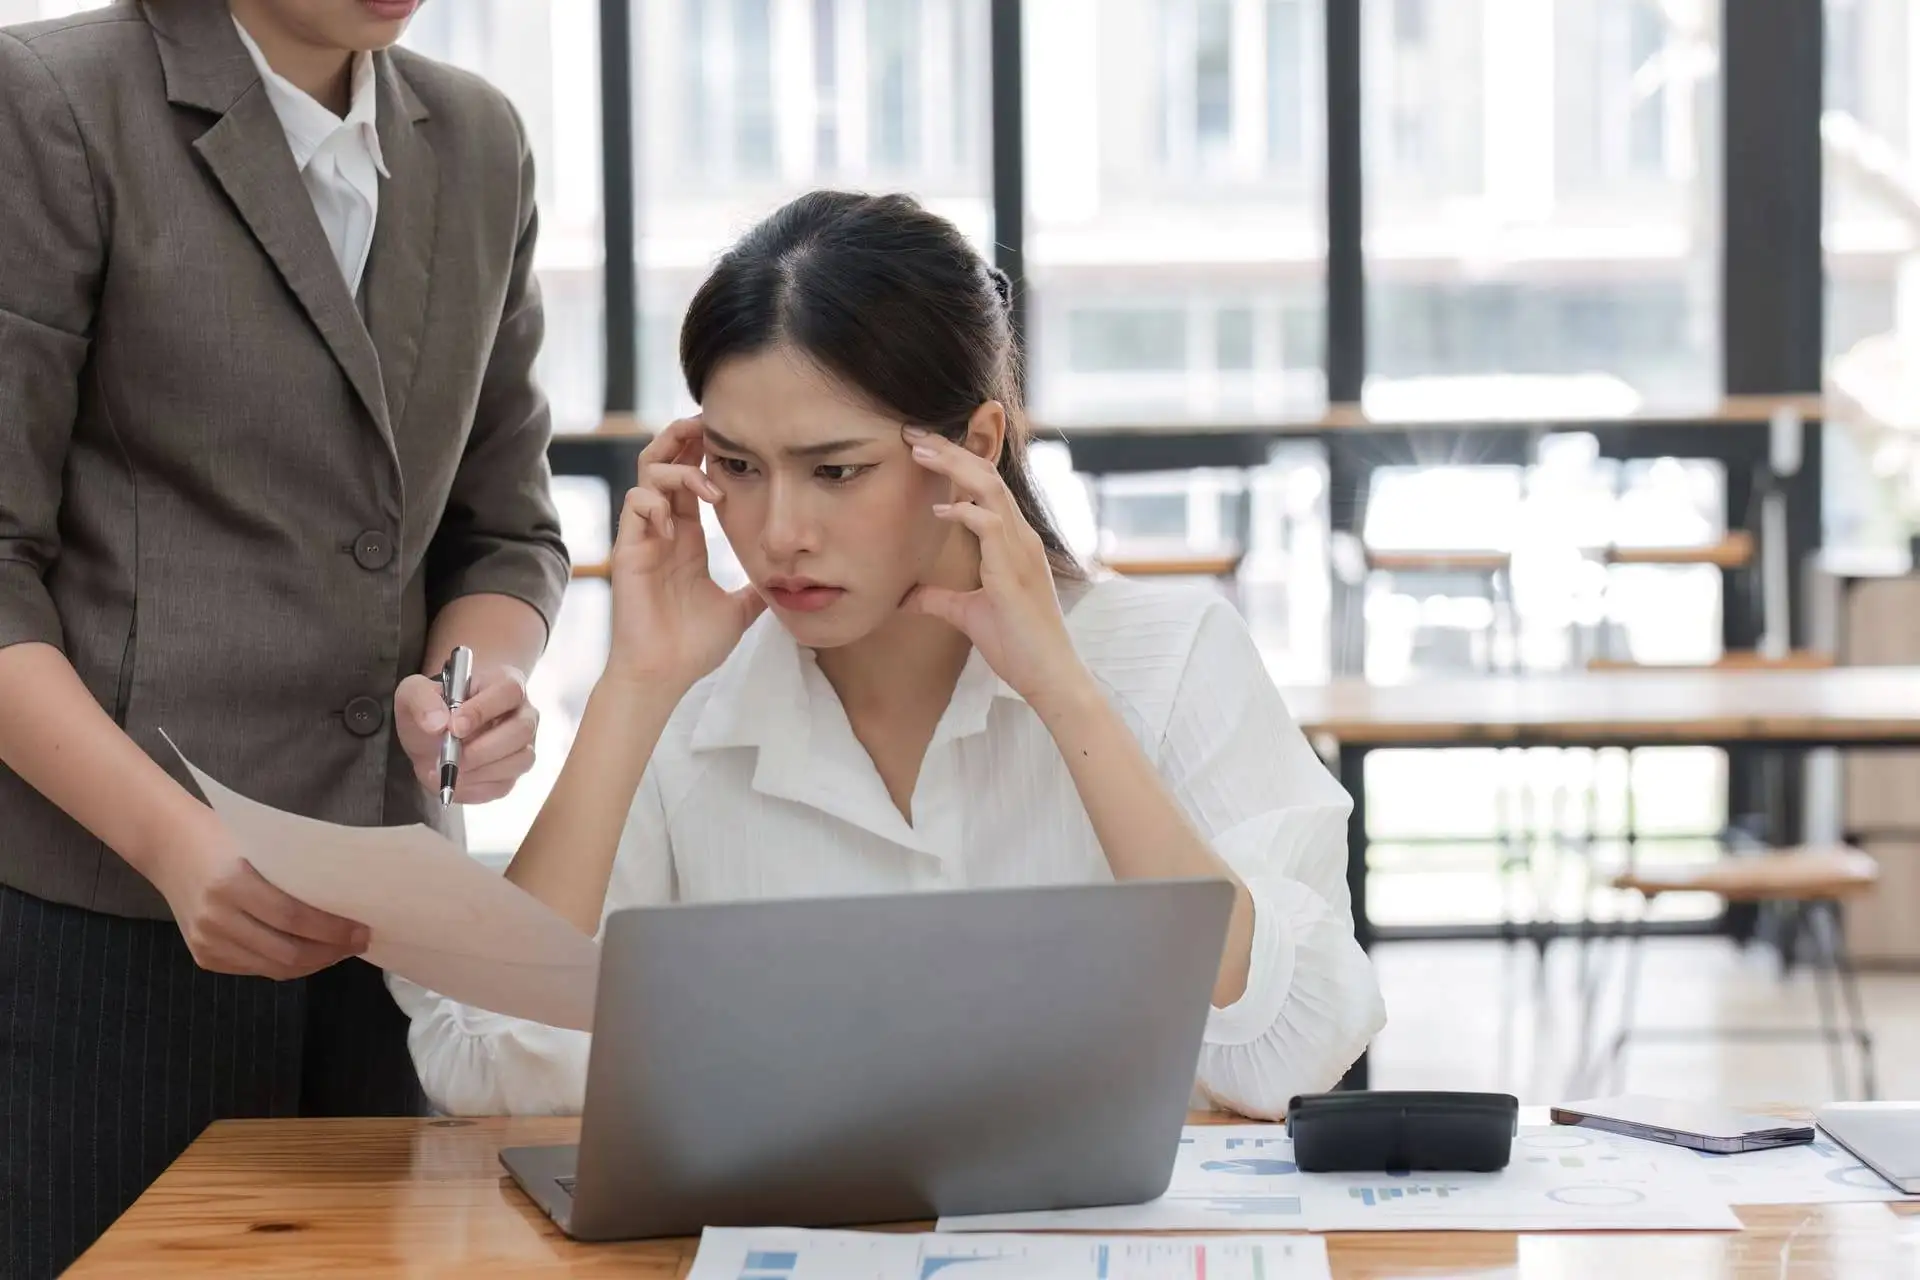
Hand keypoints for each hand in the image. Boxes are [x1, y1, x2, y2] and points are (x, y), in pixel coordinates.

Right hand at [147, 809, 368, 979]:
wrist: (168, 846)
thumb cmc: (225, 837)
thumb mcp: (261, 847)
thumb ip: (294, 875)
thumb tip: (349, 899)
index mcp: (232, 883)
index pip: (294, 917)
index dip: (333, 930)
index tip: (363, 930)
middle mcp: (216, 918)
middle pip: (287, 951)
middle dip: (330, 952)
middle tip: (358, 943)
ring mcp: (206, 941)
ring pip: (274, 968)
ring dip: (313, 964)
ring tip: (339, 951)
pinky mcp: (203, 956)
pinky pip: (255, 969)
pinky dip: (287, 965)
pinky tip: (308, 953)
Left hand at [396, 665, 538, 803]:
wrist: (431, 739)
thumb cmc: (431, 710)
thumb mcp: (413, 693)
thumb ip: (421, 699)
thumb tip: (438, 722)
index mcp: (504, 682)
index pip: (508, 691)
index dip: (483, 710)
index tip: (453, 727)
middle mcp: (523, 713)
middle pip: (522, 729)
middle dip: (483, 748)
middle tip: (452, 757)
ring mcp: (523, 745)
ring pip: (520, 760)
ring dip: (479, 770)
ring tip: (447, 769)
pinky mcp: (514, 773)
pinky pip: (505, 785)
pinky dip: (475, 787)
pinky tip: (453, 780)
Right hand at [607, 416, 765, 687]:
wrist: (666, 676)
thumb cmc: (694, 646)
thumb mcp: (740, 610)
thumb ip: (757, 589)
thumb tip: (790, 581)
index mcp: (687, 537)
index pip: (690, 477)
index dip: (705, 452)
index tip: (733, 436)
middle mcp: (663, 531)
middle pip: (662, 462)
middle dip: (682, 437)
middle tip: (708, 424)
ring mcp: (644, 539)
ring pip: (647, 476)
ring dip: (677, 470)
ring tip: (707, 487)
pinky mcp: (629, 553)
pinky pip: (634, 507)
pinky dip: (655, 504)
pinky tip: (677, 527)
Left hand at [900, 426, 1090, 706]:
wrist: (1048, 675)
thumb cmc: (1017, 645)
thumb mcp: (966, 614)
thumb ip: (938, 599)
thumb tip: (905, 596)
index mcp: (1014, 541)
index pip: (986, 485)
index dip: (956, 462)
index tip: (923, 447)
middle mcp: (1021, 537)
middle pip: (987, 475)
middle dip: (950, 450)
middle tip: (913, 433)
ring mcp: (1021, 550)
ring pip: (990, 489)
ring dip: (954, 467)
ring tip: (920, 451)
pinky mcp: (1014, 569)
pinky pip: (991, 525)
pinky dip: (964, 512)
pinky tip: (939, 511)